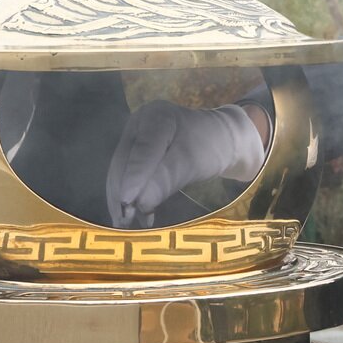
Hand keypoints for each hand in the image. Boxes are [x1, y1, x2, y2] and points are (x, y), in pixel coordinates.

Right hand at [106, 100, 266, 227]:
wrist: (221, 141)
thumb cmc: (211, 146)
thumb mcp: (194, 161)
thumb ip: (167, 178)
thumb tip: (140, 203)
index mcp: (154, 117)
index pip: (141, 151)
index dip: (132, 178)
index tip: (127, 203)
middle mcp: (137, 126)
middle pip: (123, 162)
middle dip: (121, 194)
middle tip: (124, 222)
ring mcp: (134, 139)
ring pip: (121, 172)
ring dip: (122, 200)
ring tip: (126, 225)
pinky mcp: (135, 155)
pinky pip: (128, 177)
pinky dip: (130, 198)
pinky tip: (135, 217)